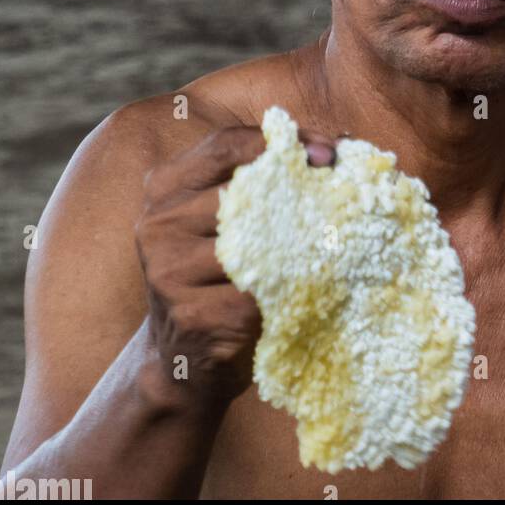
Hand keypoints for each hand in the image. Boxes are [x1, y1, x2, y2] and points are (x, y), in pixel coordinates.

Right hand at [135, 125, 334, 409]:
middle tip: (346, 199)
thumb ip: (263, 178)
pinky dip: (290, 294)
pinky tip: (307, 296)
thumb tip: (339, 147)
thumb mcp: (228, 219)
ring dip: (303, 248)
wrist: (183, 363)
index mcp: (165, 188)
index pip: (225, 144)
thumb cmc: (221, 276)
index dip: (283, 142)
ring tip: (332, 251)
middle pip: (245, 190)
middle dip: (303, 192)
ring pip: (257, 244)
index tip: (331, 152)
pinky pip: (260, 294)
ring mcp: (169, 272)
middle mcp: (159, 224)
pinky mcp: (192, 316)